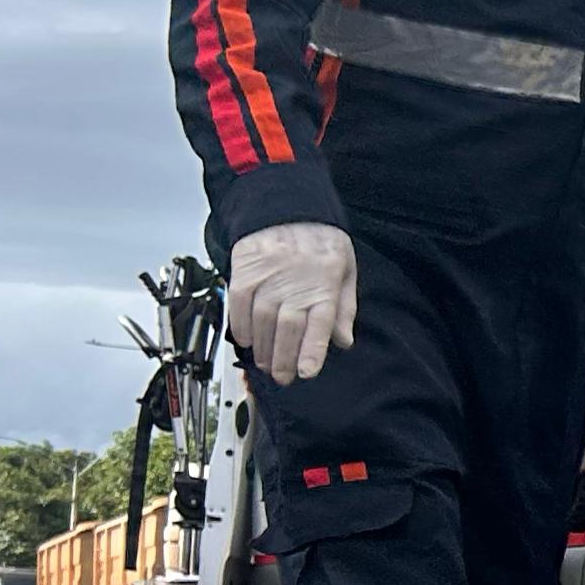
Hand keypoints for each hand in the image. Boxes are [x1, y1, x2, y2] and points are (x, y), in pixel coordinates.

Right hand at [226, 222, 357, 384]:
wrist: (289, 207)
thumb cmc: (321, 240)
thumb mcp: (345, 270)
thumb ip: (344, 307)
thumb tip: (344, 340)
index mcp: (325, 283)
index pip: (320, 323)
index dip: (312, 350)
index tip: (306, 372)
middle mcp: (296, 282)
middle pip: (288, 328)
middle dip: (284, 358)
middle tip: (283, 377)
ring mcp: (268, 276)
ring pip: (262, 321)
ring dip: (263, 348)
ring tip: (266, 364)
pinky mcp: (245, 270)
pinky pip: (239, 304)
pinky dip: (241, 325)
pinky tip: (247, 340)